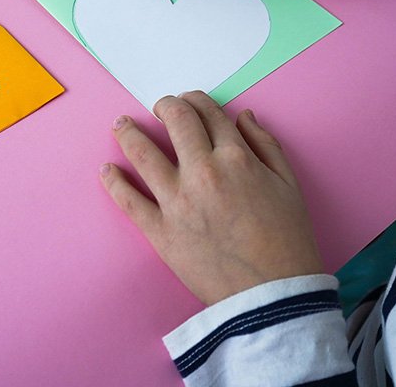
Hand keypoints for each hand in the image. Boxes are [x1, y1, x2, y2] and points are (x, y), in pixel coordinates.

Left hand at [100, 92, 323, 305]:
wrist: (272, 295)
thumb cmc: (287, 240)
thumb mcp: (289, 185)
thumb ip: (266, 145)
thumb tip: (242, 117)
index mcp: (236, 158)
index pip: (209, 114)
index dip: (197, 101)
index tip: (189, 100)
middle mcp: (203, 172)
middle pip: (176, 122)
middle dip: (166, 106)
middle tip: (159, 106)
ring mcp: (177, 201)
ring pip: (142, 153)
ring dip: (128, 132)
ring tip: (120, 124)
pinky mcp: (160, 231)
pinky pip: (128, 200)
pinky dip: (114, 182)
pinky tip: (106, 170)